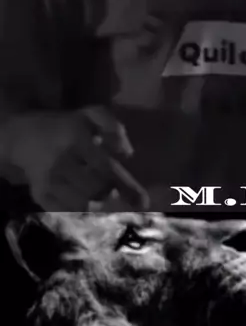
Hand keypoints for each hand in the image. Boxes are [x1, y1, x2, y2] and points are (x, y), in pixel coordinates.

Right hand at [0, 105, 149, 210]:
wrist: (23, 136)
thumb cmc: (66, 125)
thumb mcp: (90, 114)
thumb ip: (113, 125)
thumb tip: (127, 153)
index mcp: (76, 137)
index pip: (106, 167)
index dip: (126, 185)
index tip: (142, 201)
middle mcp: (61, 161)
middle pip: (97, 189)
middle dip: (112, 193)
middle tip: (117, 193)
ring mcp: (48, 180)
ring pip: (82, 204)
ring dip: (98, 204)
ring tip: (102, 198)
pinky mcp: (39, 195)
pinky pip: (64, 211)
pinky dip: (79, 212)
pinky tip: (86, 205)